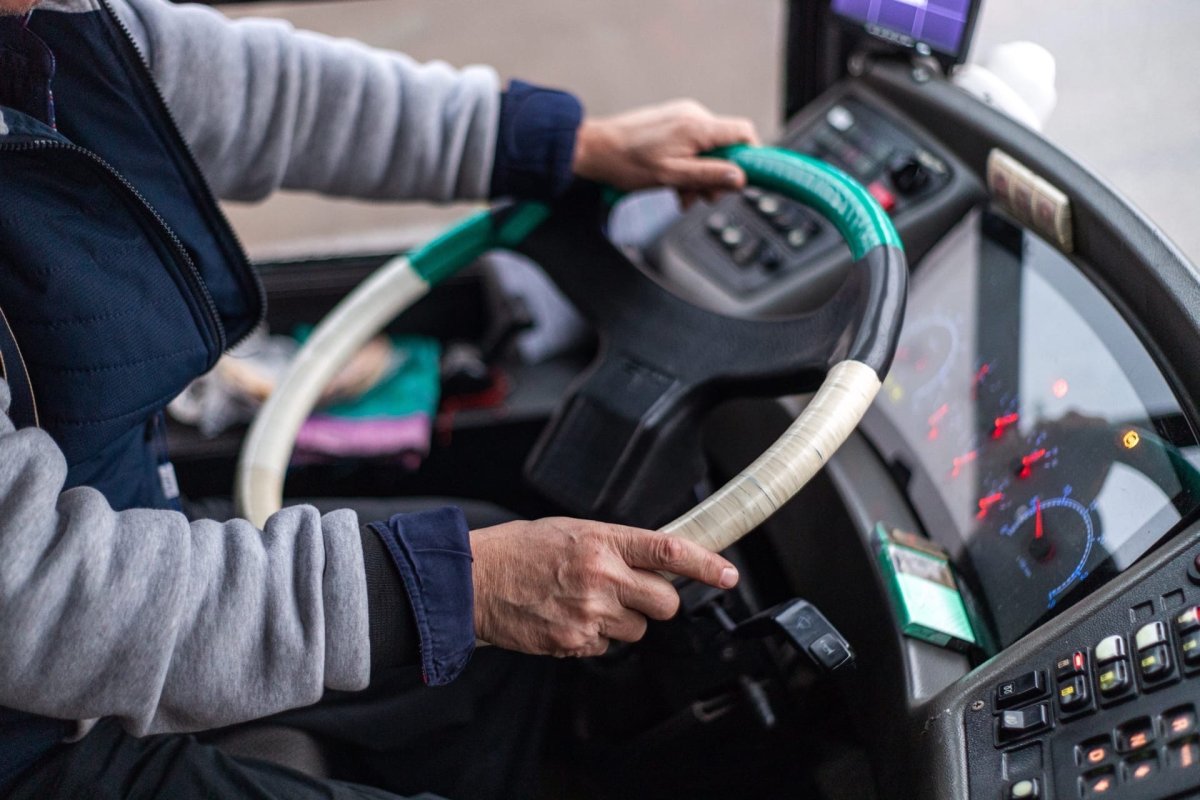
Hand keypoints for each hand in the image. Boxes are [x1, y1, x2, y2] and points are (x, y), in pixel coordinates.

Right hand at [471, 517, 738, 657]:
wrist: (474, 581)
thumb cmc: (520, 550)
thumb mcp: (574, 530)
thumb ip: (616, 544)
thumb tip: (655, 560)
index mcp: (602, 541)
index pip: (669, 552)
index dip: (706, 564)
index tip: (728, 574)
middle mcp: (601, 576)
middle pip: (665, 602)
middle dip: (657, 600)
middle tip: (632, 591)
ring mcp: (589, 613)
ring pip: (637, 629)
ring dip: (622, 619)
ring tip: (585, 601)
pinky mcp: (574, 642)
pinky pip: (606, 646)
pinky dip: (594, 636)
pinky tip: (568, 616)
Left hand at [572, 100, 760, 205]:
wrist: (594, 149)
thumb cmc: (626, 162)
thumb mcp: (671, 176)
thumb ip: (708, 175)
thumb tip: (739, 178)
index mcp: (696, 126)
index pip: (743, 132)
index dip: (751, 156)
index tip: (747, 178)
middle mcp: (692, 115)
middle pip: (725, 145)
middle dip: (717, 174)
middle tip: (702, 198)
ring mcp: (681, 117)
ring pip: (707, 149)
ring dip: (700, 175)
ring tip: (681, 195)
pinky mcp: (671, 123)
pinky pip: (691, 145)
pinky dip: (688, 166)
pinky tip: (674, 185)